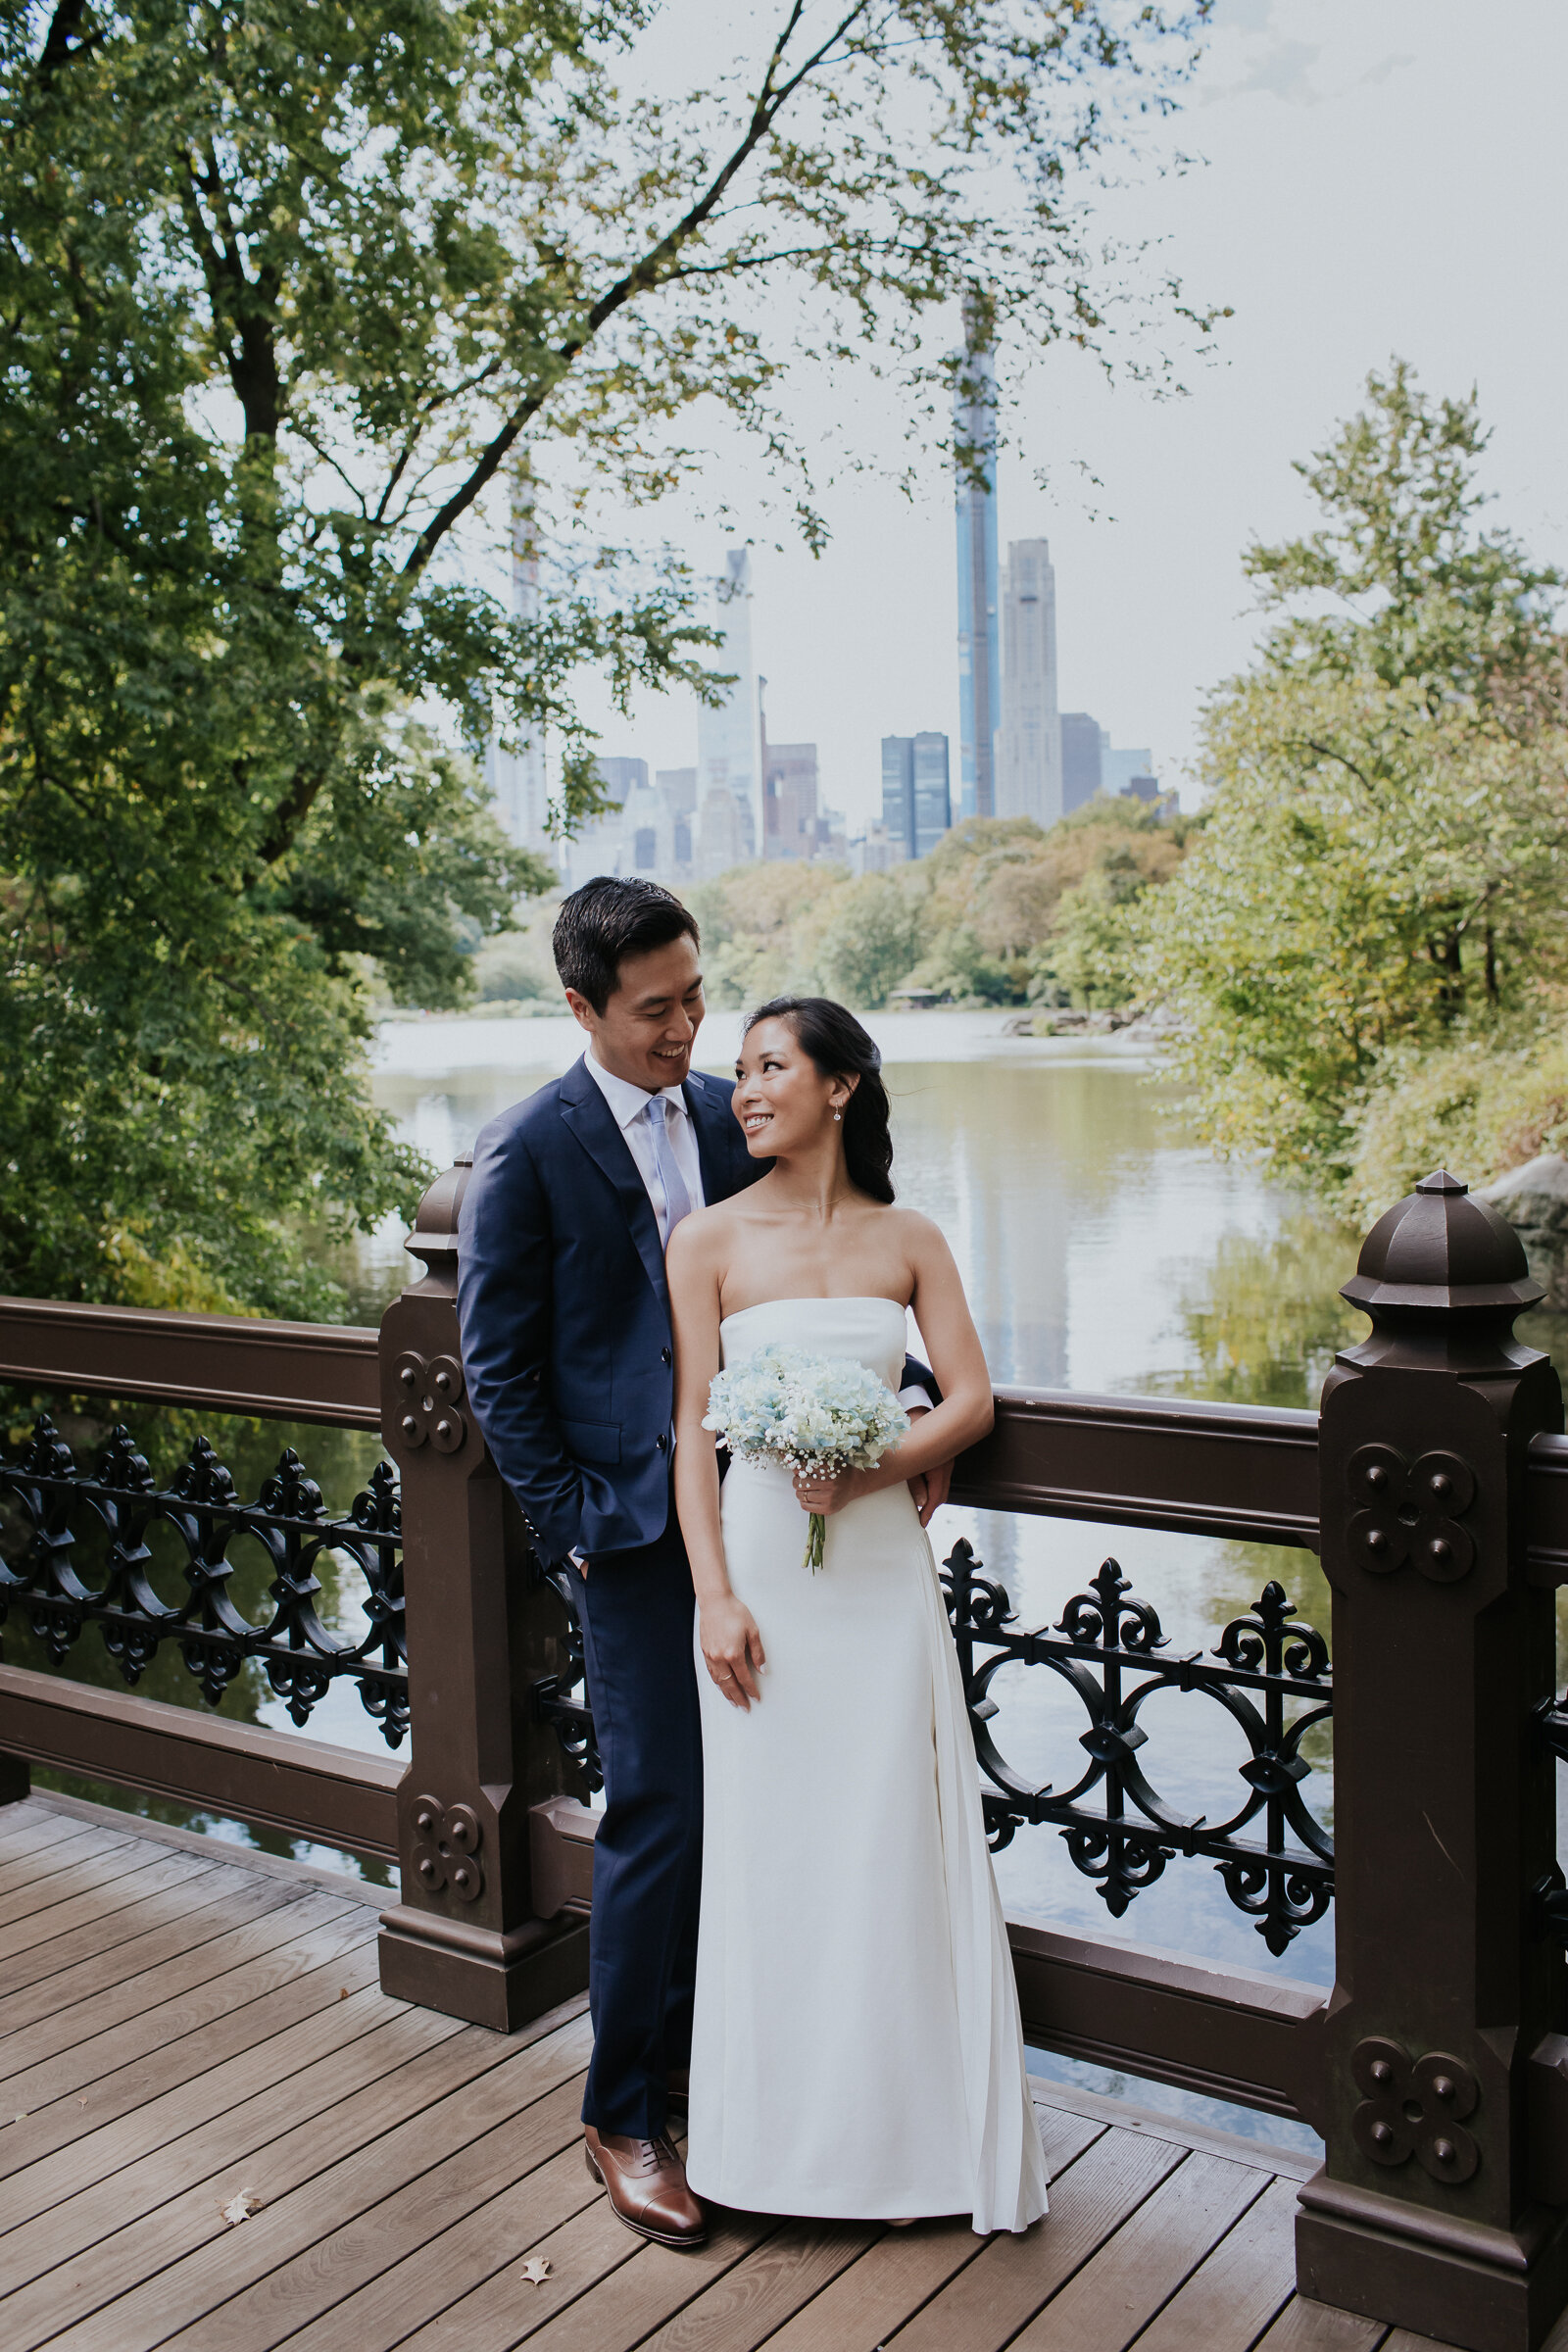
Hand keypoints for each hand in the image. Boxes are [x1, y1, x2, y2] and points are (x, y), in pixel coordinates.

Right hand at [699, 1594, 765, 1708]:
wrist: (715, 1601)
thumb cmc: (734, 1612)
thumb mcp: (752, 1630)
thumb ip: (758, 1652)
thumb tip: (762, 1669)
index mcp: (733, 1653)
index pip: (744, 1678)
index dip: (751, 1689)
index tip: (756, 1697)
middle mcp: (720, 1657)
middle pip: (730, 1684)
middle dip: (738, 1697)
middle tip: (745, 1707)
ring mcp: (710, 1655)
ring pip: (718, 1681)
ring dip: (726, 1693)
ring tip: (733, 1701)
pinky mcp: (704, 1651)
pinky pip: (711, 1673)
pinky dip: (717, 1682)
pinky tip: (721, 1685)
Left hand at [791, 1465, 861, 1517]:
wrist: (855, 1482)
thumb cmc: (838, 1470)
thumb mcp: (826, 1460)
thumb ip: (809, 1458)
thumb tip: (786, 1458)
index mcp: (828, 1468)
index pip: (801, 1468)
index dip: (797, 1468)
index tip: (798, 1468)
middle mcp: (829, 1483)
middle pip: (798, 1482)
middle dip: (797, 1480)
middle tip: (803, 1479)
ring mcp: (829, 1497)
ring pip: (800, 1495)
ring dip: (800, 1491)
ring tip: (807, 1488)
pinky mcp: (828, 1509)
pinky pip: (805, 1506)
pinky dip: (804, 1501)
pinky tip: (811, 1496)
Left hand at [903, 1407, 953, 1528]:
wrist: (919, 1405)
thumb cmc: (910, 1428)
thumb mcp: (909, 1455)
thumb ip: (914, 1480)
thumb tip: (921, 1502)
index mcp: (939, 1466)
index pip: (936, 1496)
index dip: (928, 1511)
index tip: (921, 1523)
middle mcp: (946, 1463)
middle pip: (941, 1494)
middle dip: (931, 1507)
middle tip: (920, 1518)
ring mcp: (945, 1459)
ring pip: (940, 1485)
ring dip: (931, 1496)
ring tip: (919, 1507)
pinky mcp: (941, 1455)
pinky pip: (939, 1476)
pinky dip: (932, 1486)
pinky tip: (922, 1488)